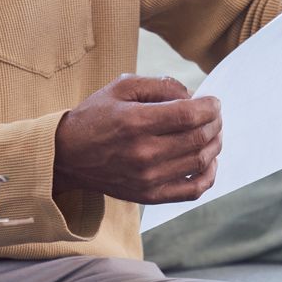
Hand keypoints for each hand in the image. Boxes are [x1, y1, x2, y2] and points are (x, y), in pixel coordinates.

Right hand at [54, 75, 221, 204]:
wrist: (67, 156)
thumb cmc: (94, 118)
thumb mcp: (120, 88)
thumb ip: (159, 85)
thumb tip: (192, 96)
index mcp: (135, 122)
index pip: (189, 115)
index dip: (210, 107)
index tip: (213, 102)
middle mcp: (143, 153)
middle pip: (198, 138)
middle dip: (215, 123)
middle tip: (214, 116)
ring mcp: (147, 178)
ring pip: (200, 162)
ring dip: (214, 144)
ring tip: (212, 133)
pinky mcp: (149, 195)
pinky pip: (192, 191)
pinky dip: (209, 176)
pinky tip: (209, 161)